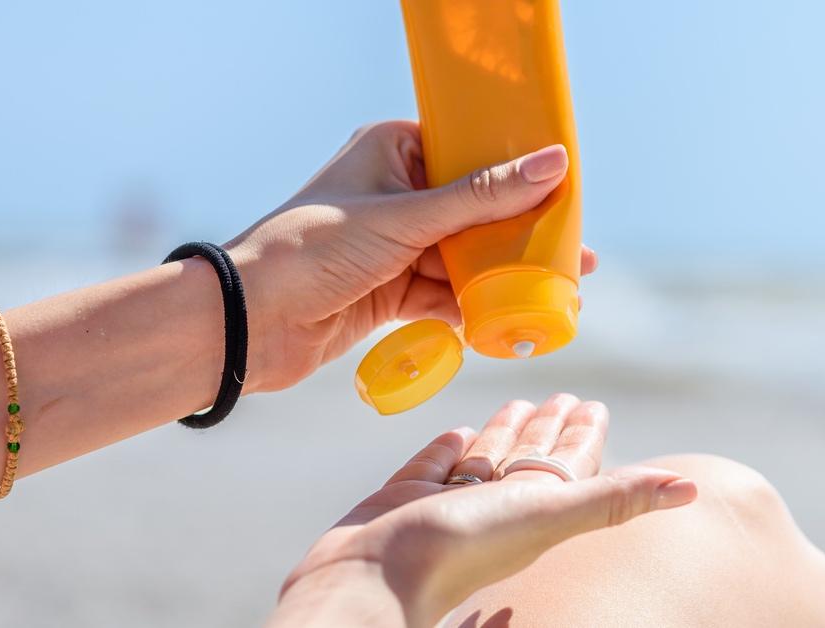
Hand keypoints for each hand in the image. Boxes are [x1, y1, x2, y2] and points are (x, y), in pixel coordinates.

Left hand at [225, 121, 598, 392]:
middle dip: (519, 231)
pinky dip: (471, 304)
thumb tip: (552, 163)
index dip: (516, 167)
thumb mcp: (407, 219)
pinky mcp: (390, 289)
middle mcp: (395, 191)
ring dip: (501, 273)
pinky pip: (444, 291)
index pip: (468, 149)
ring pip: (463, 254)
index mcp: (393, 149)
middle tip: (574, 248)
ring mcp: (394, 242)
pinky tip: (507, 317)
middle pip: (474, 208)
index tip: (566, 185)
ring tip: (555, 288)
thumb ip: (482, 198)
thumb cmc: (315, 249)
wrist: (251, 321)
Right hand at [267, 394, 698, 626]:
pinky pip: (436, 466)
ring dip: (504, 434)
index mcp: (536, 510)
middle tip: (564, 395)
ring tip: (517, 404)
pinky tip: (458, 431)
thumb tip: (694, 488)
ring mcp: (449, 506)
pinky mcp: (405, 501)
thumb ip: (616, 498)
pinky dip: (449, 448)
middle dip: (548, 429)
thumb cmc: (464, 550)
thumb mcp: (550, 516)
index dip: (585, 436)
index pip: (570, 464)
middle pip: (531, 460)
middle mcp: (496, 509)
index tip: (596, 406)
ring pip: (486, 461)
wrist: (370, 581)